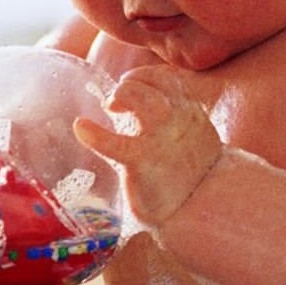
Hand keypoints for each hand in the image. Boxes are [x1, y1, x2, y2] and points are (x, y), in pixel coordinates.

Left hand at [73, 66, 223, 226]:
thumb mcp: (191, 138)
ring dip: (121, 95)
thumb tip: (139, 108)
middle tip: (116, 101)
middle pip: (154, 82)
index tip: (132, 84)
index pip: (169, 78)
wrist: (204, 208)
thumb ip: (173, 120)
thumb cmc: (191, 174)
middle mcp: (179, 120)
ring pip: (141, 97)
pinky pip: (114, 142)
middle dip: (131, 83)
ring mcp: (161, 139)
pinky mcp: (143, 162)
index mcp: (190, 113)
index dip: (146, 77)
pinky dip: (93, 133)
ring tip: (111, 107)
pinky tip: (81, 127)